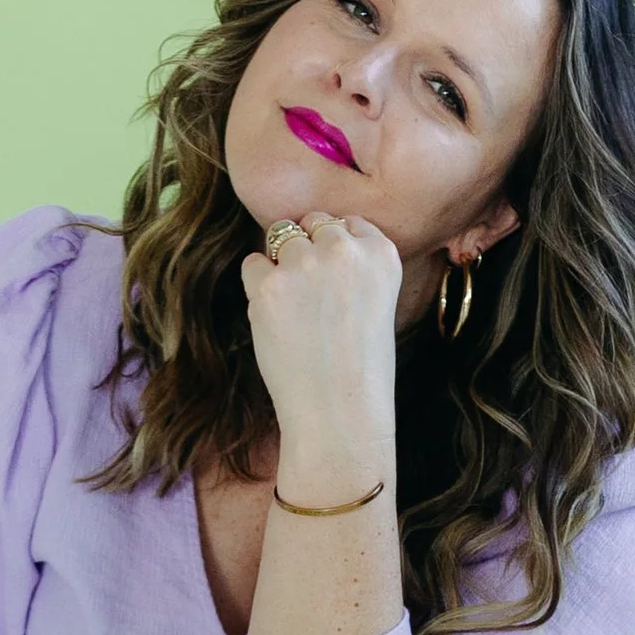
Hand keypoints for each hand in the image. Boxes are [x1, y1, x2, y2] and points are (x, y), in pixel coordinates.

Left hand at [239, 211, 398, 485]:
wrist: (340, 412)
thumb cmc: (359, 367)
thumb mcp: (378, 302)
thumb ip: (354, 265)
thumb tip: (309, 236)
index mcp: (382, 252)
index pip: (348, 222)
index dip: (335, 251)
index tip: (338, 286)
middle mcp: (345, 250)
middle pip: (312, 223)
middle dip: (307, 251)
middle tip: (313, 301)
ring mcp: (305, 264)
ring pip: (280, 239)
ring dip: (281, 268)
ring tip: (297, 313)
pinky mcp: (269, 284)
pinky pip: (252, 264)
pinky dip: (258, 288)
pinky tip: (278, 321)